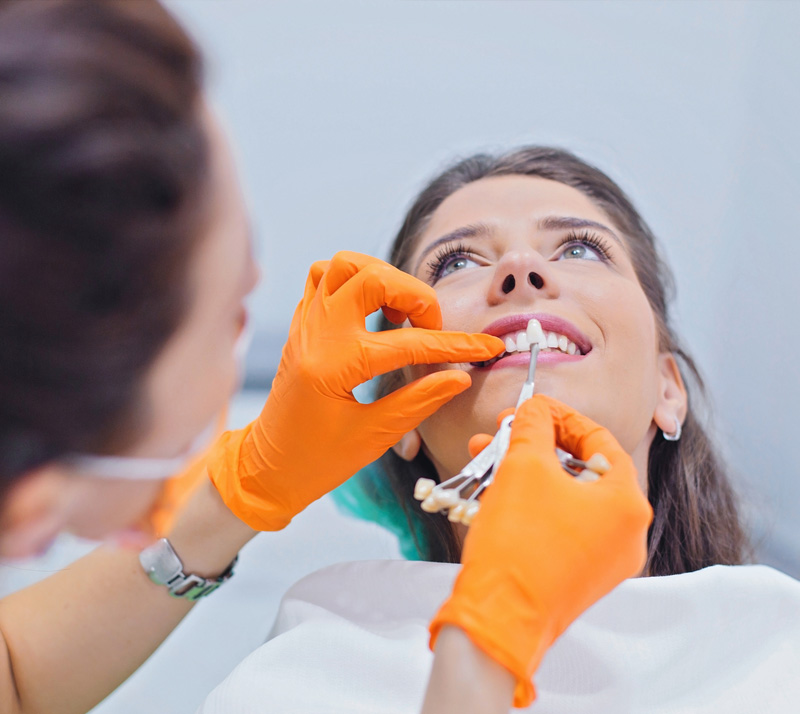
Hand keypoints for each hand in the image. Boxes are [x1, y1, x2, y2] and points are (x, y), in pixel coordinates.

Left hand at [208, 251, 503, 529]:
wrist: (267, 467)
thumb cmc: (316, 460)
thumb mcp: (374, 438)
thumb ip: (419, 402)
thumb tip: (460, 377)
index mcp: (334, 366)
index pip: (408, 343)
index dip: (455, 345)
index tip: (487, 347)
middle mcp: (316, 334)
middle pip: (372, 277)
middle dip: (415, 295)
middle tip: (430, 327)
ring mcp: (305, 324)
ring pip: (344, 264)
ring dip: (382, 277)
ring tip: (401, 312)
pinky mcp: (301, 324)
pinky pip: (322, 276)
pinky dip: (353, 279)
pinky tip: (371, 307)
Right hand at [430, 395, 652, 706]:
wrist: (497, 619)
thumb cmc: (518, 542)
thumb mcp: (524, 466)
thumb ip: (533, 426)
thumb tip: (535, 409)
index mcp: (628, 503)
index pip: (599, 440)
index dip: (560, 416)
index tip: (531, 408)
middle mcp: (626, 533)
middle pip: (582, 469)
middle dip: (537, 444)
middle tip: (504, 430)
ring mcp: (604, 560)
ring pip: (566, 497)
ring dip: (527, 471)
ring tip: (486, 457)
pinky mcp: (579, 577)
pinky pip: (559, 525)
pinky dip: (531, 502)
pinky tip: (495, 488)